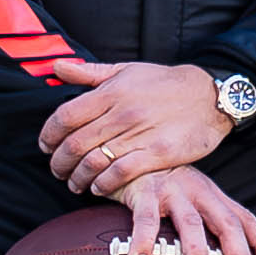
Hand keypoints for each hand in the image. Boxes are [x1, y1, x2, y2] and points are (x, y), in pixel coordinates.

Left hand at [39, 59, 231, 192]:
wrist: (209, 97)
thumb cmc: (165, 83)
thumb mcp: (126, 70)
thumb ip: (89, 72)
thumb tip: (56, 67)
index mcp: (111, 92)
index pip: (64, 117)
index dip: (48, 135)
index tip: (46, 146)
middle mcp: (122, 114)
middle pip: (75, 144)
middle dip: (59, 162)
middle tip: (57, 170)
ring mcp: (140, 135)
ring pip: (94, 162)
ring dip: (78, 178)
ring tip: (74, 183)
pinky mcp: (158, 154)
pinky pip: (120, 173)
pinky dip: (103, 184)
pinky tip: (99, 187)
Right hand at [105, 162, 255, 254]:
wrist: (127, 152)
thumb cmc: (160, 186)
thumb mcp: (188, 199)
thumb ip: (201, 224)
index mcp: (213, 196)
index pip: (245, 219)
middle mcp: (199, 192)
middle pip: (227, 223)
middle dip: (238, 253)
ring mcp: (173, 191)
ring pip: (191, 223)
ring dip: (195, 252)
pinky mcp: (144, 192)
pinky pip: (146, 220)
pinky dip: (143, 242)